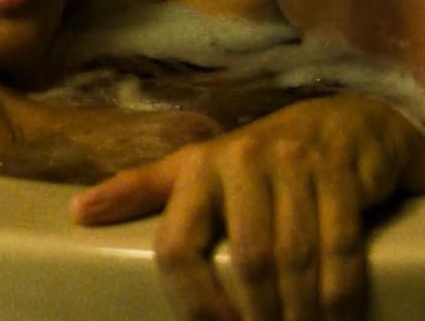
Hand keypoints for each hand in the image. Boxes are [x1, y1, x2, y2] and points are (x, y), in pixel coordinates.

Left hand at [70, 95, 424, 319]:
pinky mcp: (342, 171)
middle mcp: (244, 159)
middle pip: (248, 259)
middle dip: (260, 316)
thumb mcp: (197, 168)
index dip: (193, 303)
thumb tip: (76, 212)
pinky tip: (339, 319)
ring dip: (302, 312)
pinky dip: (341, 293)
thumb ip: (142, 189)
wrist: (348, 123)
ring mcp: (297, 163)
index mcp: (198, 167)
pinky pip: (340, 246)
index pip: (178, 247)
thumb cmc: (262, 158)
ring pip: (295, 257)